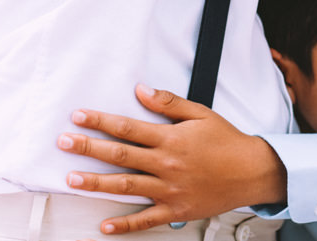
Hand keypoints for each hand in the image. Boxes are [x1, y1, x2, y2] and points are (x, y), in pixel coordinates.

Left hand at [58, 85, 286, 234]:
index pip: (128, 127)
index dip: (100, 121)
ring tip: (72, 180)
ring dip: (96, 183)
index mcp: (171, 138)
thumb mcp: (201, 113)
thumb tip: (141, 90)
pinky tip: (104, 226)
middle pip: (120, 155)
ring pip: (126, 186)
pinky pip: (146, 219)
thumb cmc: (227, 141)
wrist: (252, 171)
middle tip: (64, 143)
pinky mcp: (175, 209)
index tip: (79, 116)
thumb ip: (169, 103)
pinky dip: (124, 224)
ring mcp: (169, 189)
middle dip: (89, 148)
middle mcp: (166, 164)